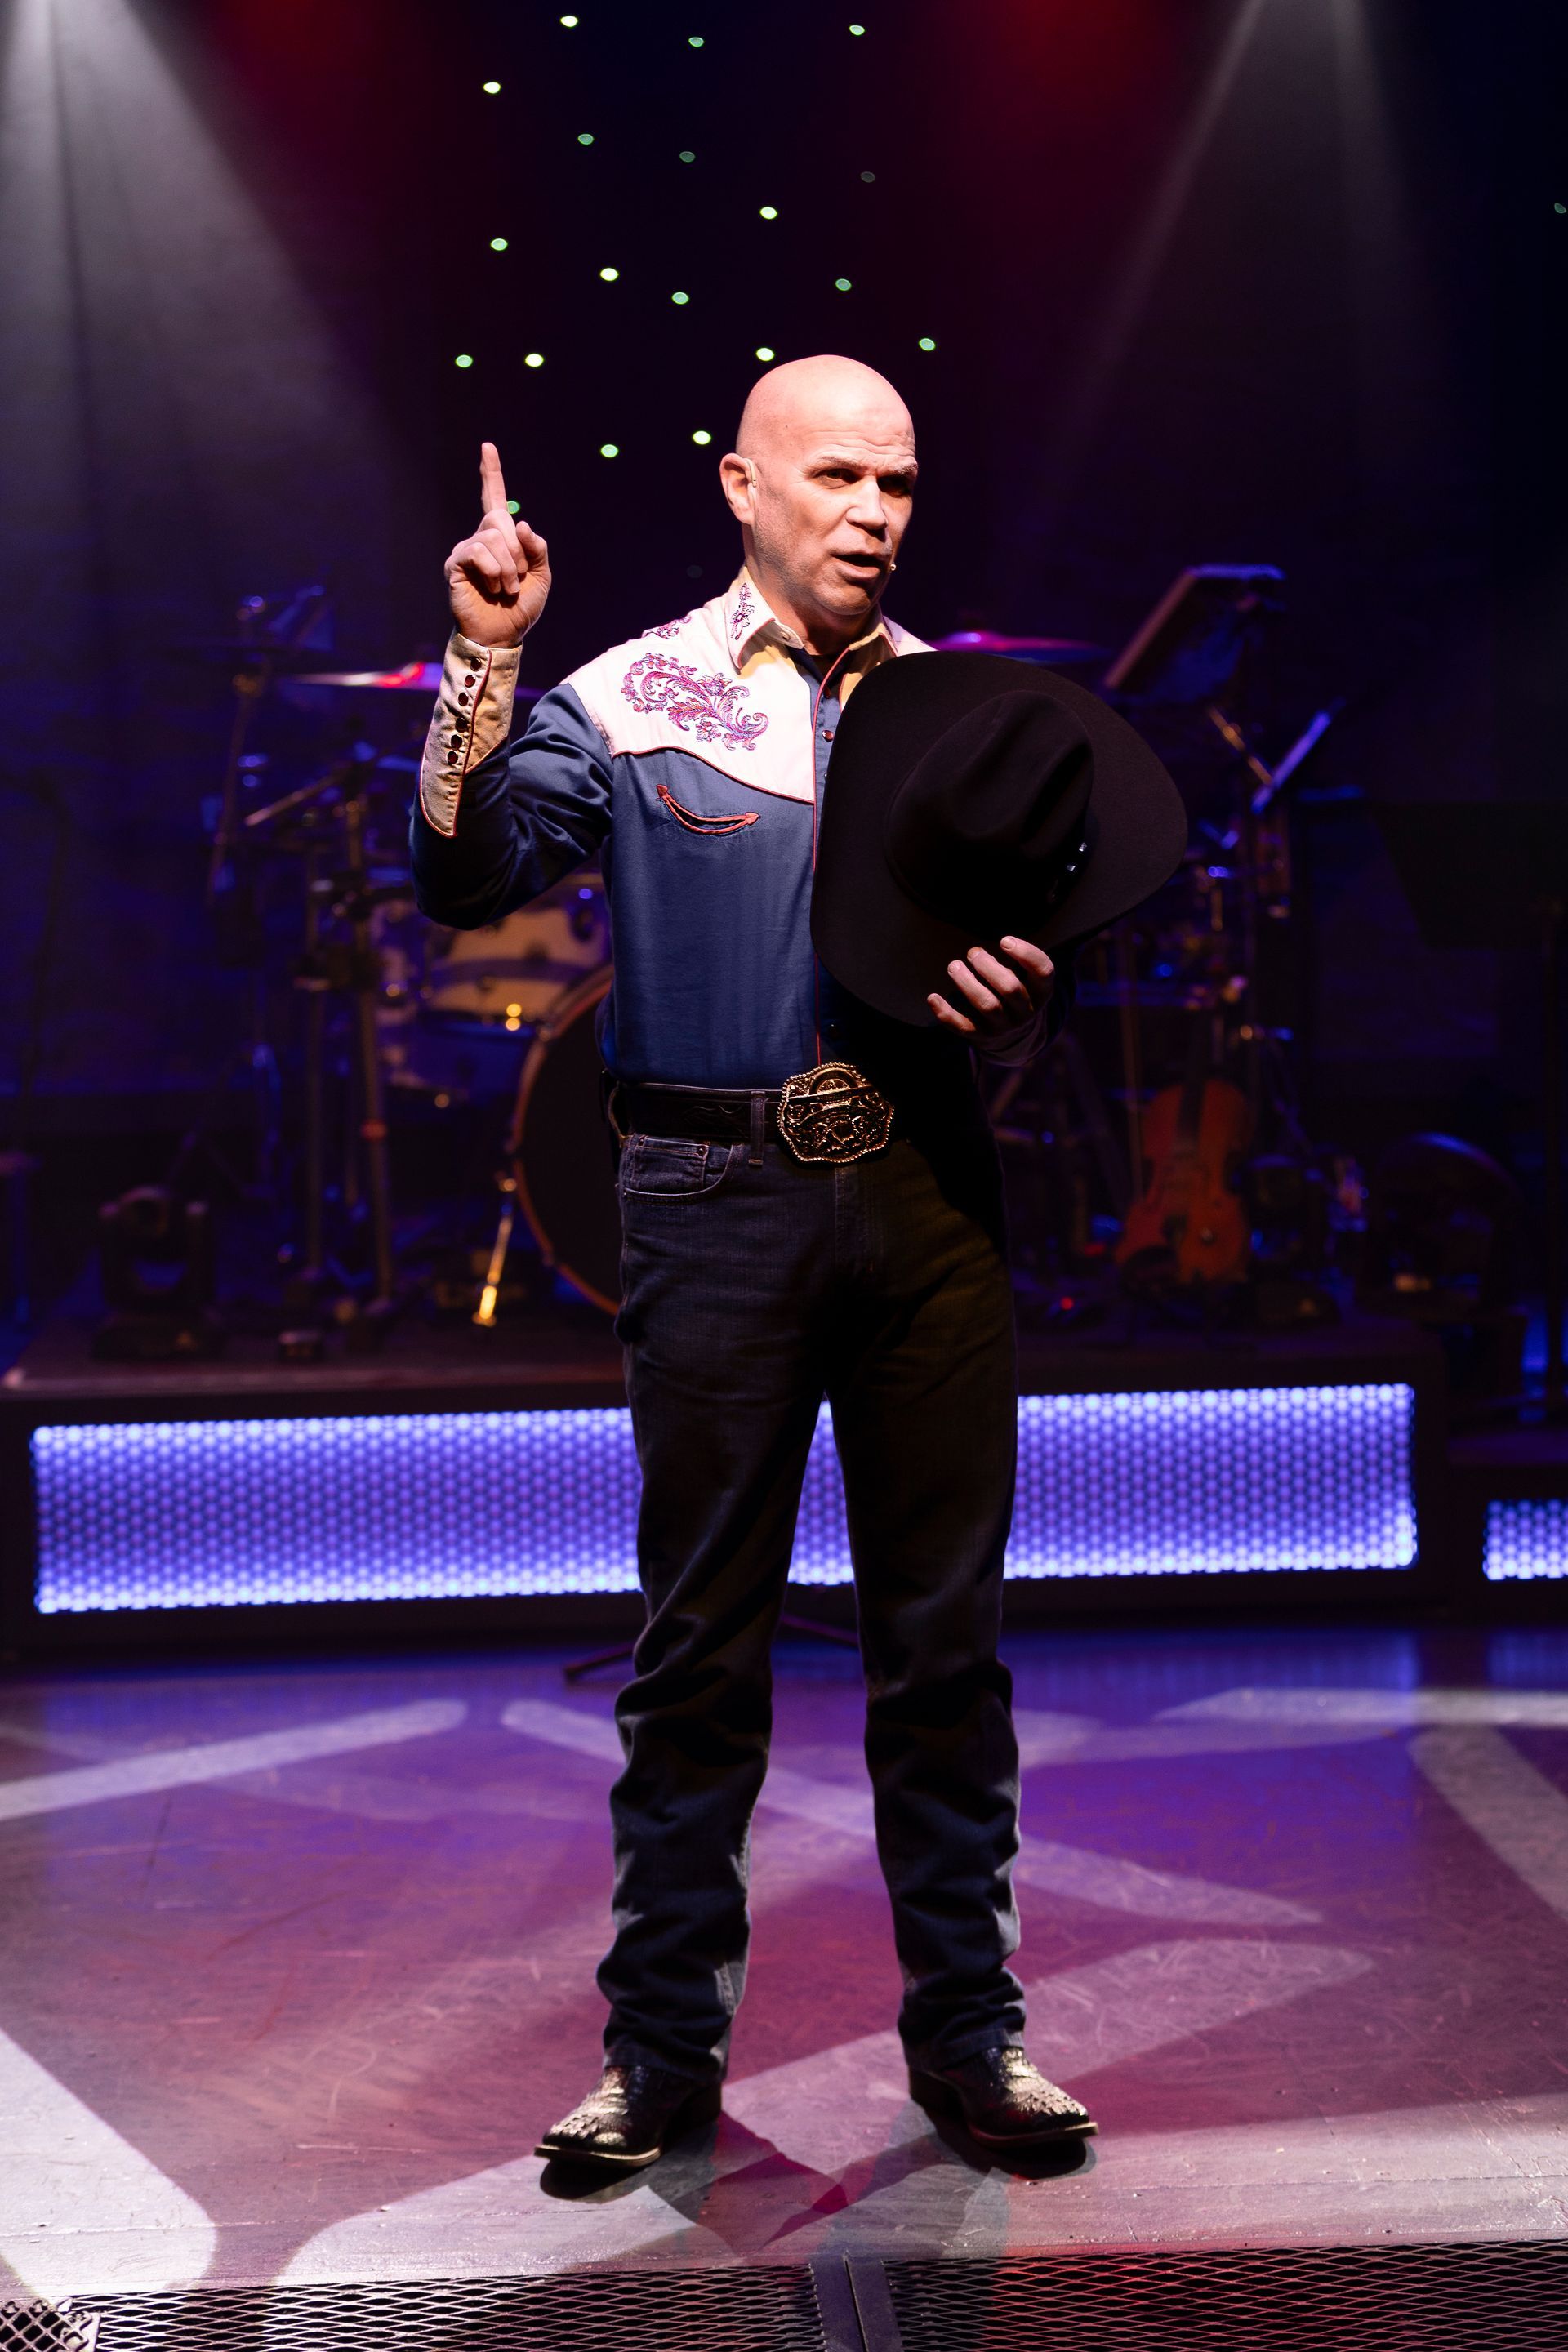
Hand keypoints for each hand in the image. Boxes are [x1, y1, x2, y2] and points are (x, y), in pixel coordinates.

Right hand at [444, 443, 550, 647]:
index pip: (495, 498)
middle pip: (500, 519)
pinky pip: (478, 552)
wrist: (502, 635)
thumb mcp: (541, 575)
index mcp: (502, 538)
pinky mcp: (454, 563)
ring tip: (504, 589)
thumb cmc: (520, 608)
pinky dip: (493, 572)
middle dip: (517, 551)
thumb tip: (519, 523)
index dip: (492, 473)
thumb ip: (536, 548)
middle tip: (516, 579)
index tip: (488, 447)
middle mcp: (481, 538)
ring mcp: (466, 550)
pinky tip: (491, 589)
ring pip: (492, 537)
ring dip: (507, 568)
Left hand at [928, 936, 1054, 1045]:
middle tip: (973, 953)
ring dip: (967, 983)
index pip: (1043, 971)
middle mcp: (1027, 1012)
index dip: (1026, 953)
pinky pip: (964, 1027)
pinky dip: (946, 1013)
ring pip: (987, 1005)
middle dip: (988, 966)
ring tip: (954, 966)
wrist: (1014, 1036)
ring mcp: (1005, 1027)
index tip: (1004, 940)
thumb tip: (975, 953)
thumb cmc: (1017, 992)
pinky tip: (932, 997)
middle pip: (1010, 988)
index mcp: (1041, 991)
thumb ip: (1013, 960)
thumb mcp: (1026, 977)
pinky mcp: (983, 1037)